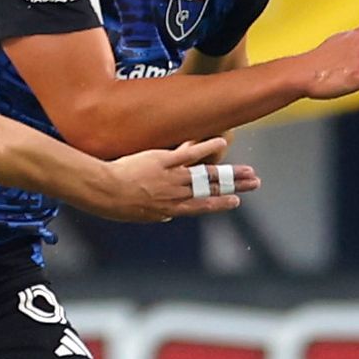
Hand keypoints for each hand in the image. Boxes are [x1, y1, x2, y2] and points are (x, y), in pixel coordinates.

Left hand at [86, 137, 258, 222]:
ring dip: (231, 172)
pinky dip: (207, 147)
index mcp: (171, 208)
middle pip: (212, 189)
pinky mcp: (164, 161)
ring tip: (248, 170)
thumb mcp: (140, 214)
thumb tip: (168, 217)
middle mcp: (176, 194)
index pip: (202, 206)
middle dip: (235, 187)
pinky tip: (222, 142)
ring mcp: (172, 177)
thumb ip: (158, 214)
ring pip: (207, 174)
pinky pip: (190, 153)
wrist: (104, 191)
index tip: (235, 201)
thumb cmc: (116, 204)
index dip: (220, 203)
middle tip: (254, 183)